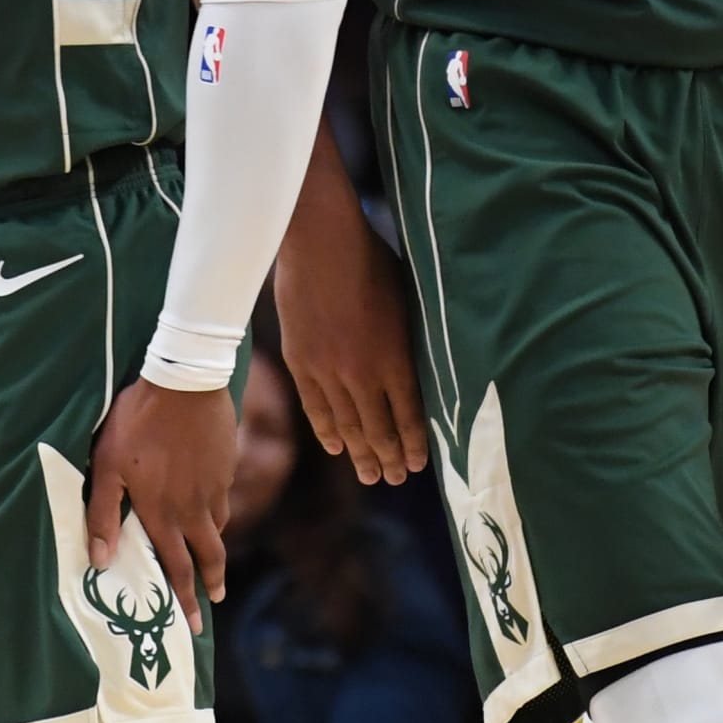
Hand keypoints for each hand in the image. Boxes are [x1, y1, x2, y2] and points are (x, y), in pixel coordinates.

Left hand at [88, 378, 236, 633]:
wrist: (185, 380)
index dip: (184, 598)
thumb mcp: (108, 466)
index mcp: (163, 513)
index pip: (176, 567)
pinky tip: (211, 503)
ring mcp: (214, 485)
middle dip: (211, 583)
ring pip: (218, 525)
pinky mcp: (225, 463)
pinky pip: (223, 496)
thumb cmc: (138, 422)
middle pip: (209, 554)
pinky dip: (217, 510)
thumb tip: (100, 561)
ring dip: (214, 546)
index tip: (192, 626)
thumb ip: (104, 514)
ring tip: (210, 554)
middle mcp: (193, 507)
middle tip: (213, 601)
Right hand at [275, 145, 428, 486]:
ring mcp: (328, 371)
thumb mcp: (406, 298)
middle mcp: (362, 373)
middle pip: (378, 428)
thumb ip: (410, 337)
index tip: (419, 464)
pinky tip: (336, 448)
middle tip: (396, 480)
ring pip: (347, 425)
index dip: (413, 443)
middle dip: (389, 458)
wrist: (319, 242)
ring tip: (370, 476)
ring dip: (360, 454)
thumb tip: (420, 361)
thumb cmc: (371, 259)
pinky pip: (316, 408)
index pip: (407, 414)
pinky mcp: (301, 362)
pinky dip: (327, 431)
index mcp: (395, 356)